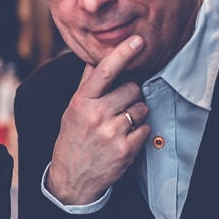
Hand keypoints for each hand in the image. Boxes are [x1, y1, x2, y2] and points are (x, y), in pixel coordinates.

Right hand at [48, 35, 149, 203]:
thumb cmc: (74, 138)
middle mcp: (96, 115)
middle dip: (131, 95)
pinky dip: (140, 132)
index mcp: (82, 102)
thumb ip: (87, 84)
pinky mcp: (125, 150)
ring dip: (137, 114)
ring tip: (120, 124)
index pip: (104, 71)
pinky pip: (146, 129)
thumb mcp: (73, 109)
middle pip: (132, 88)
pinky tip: (125, 138)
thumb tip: (94, 57)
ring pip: (141, 108)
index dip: (123, 53)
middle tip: (118, 107)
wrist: (72, 177)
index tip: (138, 40)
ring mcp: (111, 133)